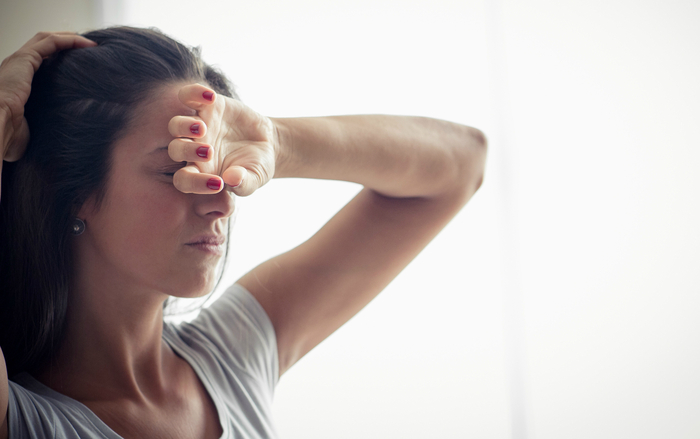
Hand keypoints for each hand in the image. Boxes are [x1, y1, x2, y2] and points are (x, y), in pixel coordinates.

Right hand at [0, 32, 96, 161]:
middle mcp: (15, 68)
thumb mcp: (29, 129)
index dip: (58, 60)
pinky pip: (50, 42)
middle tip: (88, 49)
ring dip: (70, 38)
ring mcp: (18, 61)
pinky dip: (70, 40)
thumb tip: (61, 138)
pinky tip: (87, 44)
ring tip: (91, 44)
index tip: (80, 65)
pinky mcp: (24, 58)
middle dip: (66, 44)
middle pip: (43, 46)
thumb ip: (41, 126)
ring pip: (46, 39)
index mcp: (16, 82)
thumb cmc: (8, 136)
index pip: (39, 63)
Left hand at [167, 83, 277, 196]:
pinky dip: (193, 93)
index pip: (184, 180)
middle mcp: (194, 150)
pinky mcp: (208, 106)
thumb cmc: (256, 166)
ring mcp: (199, 126)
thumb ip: (243, 184)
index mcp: (200, 173)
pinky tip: (210, 97)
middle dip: (187, 151)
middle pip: (175, 150)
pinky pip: (188, 96)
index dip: (194, 183)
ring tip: (203, 128)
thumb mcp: (255, 178)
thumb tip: (232, 179)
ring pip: (175, 125)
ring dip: (184, 126)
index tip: (218, 184)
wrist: (266, 143)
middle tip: (209, 152)